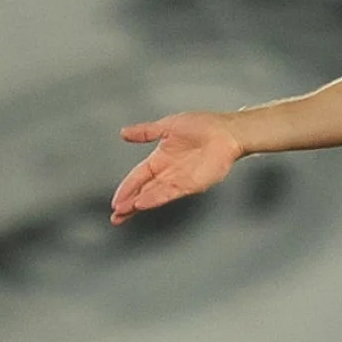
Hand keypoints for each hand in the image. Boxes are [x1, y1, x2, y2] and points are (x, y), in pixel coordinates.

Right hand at [110, 112, 243, 223]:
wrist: (226, 132)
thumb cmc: (202, 125)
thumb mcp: (167, 125)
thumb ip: (145, 132)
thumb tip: (124, 133)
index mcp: (160, 158)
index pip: (137, 177)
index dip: (126, 188)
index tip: (115, 201)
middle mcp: (167, 172)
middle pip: (143, 191)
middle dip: (128, 204)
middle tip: (115, 216)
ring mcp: (179, 180)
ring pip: (153, 196)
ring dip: (138, 205)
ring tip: (124, 213)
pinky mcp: (191, 185)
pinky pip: (168, 194)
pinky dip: (154, 199)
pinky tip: (142, 203)